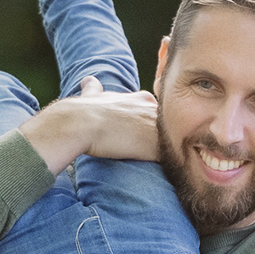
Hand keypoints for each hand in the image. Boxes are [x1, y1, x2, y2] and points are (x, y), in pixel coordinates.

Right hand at [18, 75, 159, 173]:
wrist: (81, 122)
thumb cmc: (84, 111)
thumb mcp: (94, 94)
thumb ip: (95, 89)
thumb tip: (88, 80)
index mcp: (143, 98)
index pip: (158, 116)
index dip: (151, 130)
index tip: (142, 140)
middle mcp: (155, 110)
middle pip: (170, 129)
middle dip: (164, 142)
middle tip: (153, 157)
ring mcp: (158, 128)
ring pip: (173, 144)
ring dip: (168, 154)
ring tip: (164, 166)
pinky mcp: (157, 146)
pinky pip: (170, 159)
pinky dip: (168, 167)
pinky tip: (162, 173)